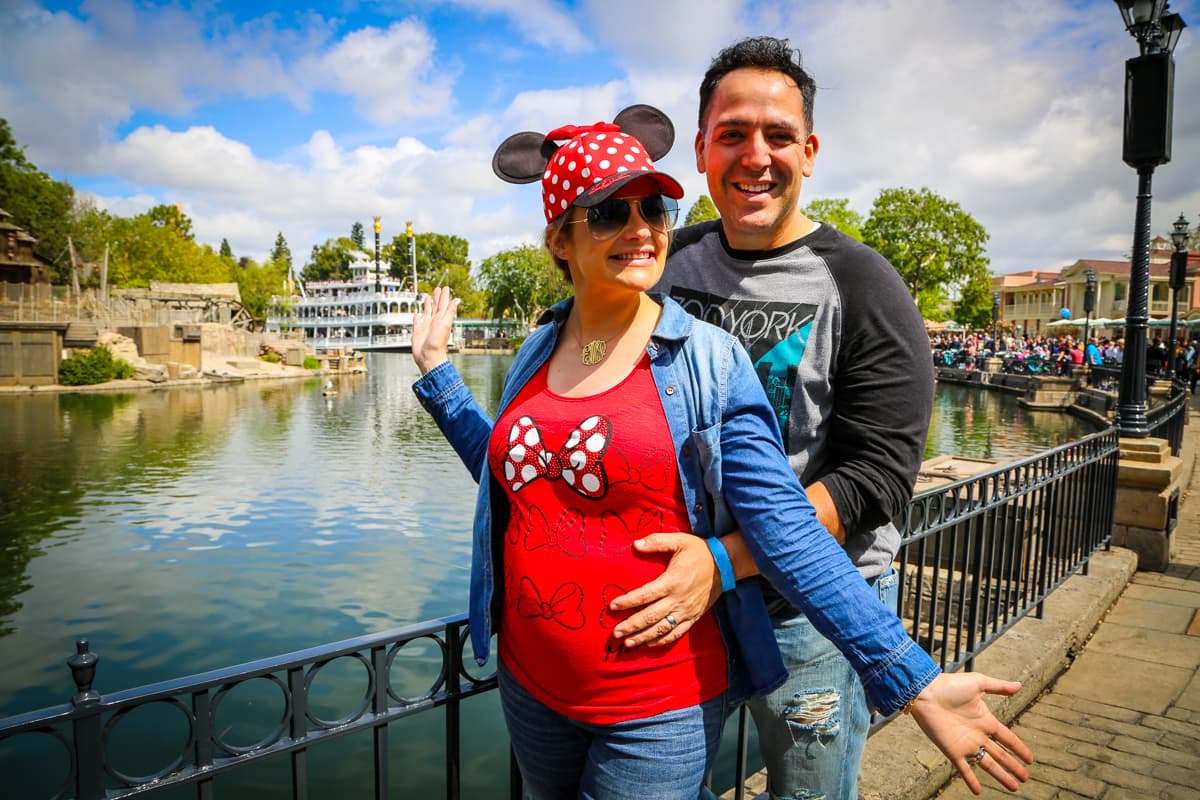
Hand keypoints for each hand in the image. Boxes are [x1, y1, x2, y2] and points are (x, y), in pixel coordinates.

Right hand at [412, 287, 458, 373]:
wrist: (429, 356)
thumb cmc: (437, 343)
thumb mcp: (445, 324)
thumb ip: (450, 311)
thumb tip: (457, 300)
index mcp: (441, 319)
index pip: (444, 304)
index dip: (444, 296)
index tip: (445, 288)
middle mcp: (434, 322)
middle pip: (436, 306)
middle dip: (437, 298)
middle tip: (437, 289)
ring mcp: (426, 326)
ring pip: (427, 312)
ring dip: (427, 305)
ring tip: (427, 297)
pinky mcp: (418, 332)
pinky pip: (417, 322)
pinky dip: (417, 318)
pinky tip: (416, 314)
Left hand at [607, 533, 721, 647]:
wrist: (725, 565)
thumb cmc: (699, 551)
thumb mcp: (679, 540)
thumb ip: (657, 541)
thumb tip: (636, 544)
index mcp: (671, 581)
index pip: (645, 595)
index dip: (627, 602)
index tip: (612, 607)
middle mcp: (678, 599)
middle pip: (650, 617)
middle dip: (631, 626)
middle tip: (615, 633)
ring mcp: (686, 611)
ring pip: (662, 629)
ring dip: (644, 637)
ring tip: (628, 643)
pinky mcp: (694, 617)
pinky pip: (677, 632)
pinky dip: (662, 640)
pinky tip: (650, 644)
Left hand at [907, 672, 1033, 793]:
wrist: (925, 692)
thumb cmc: (949, 685)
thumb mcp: (977, 683)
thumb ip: (998, 686)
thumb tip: (1019, 685)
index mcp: (985, 720)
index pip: (1007, 738)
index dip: (1019, 749)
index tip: (1030, 760)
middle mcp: (978, 735)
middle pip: (1000, 755)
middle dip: (1013, 766)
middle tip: (1025, 778)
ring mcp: (966, 744)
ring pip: (988, 764)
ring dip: (1000, 776)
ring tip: (1013, 787)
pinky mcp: (952, 750)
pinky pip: (963, 769)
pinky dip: (971, 780)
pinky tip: (978, 791)